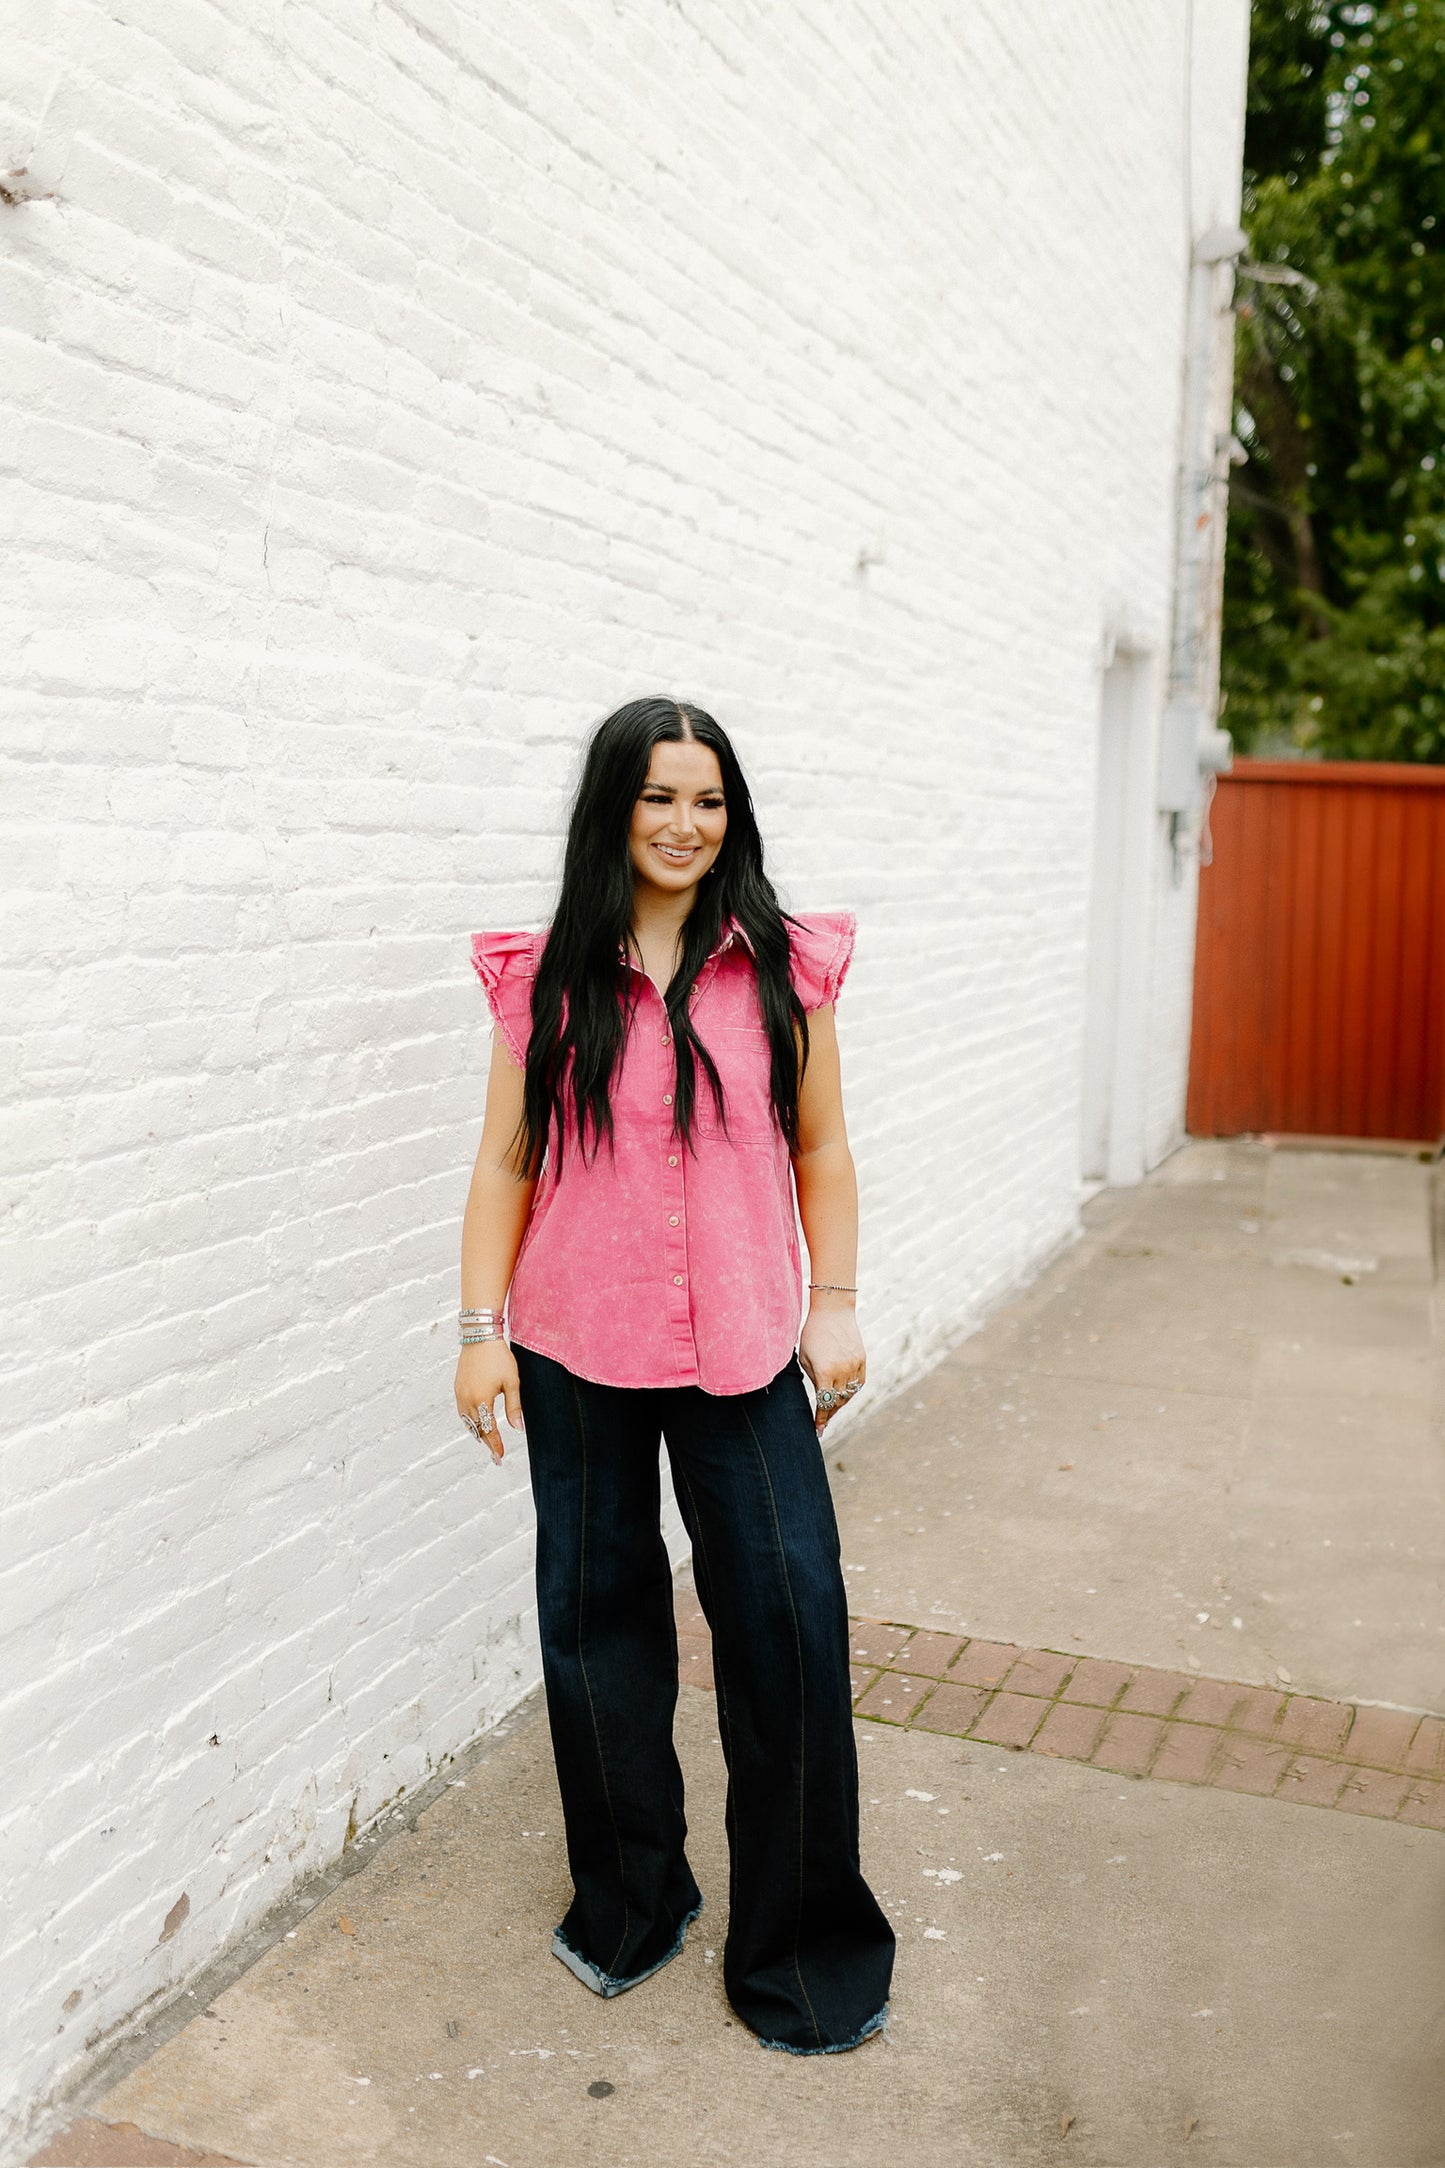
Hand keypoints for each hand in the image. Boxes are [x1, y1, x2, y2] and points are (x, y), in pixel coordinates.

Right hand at [454, 1340, 522, 1464]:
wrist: (480, 1336)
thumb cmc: (499, 1357)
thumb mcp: (512, 1383)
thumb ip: (514, 1408)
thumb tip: (518, 1429)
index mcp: (482, 1400)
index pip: (489, 1430)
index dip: (495, 1445)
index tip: (500, 1457)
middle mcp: (467, 1399)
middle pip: (477, 1428)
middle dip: (487, 1442)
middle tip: (496, 1455)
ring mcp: (460, 1394)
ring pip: (467, 1421)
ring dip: (477, 1432)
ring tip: (487, 1441)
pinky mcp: (457, 1387)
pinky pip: (462, 1411)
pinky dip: (469, 1420)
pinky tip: (476, 1421)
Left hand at [798, 1304, 865, 1437]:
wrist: (833, 1311)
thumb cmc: (812, 1333)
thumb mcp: (805, 1357)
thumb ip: (813, 1378)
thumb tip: (820, 1396)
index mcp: (825, 1373)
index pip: (824, 1404)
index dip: (821, 1419)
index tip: (817, 1430)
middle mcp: (842, 1372)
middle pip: (837, 1402)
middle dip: (830, 1413)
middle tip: (823, 1421)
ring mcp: (854, 1366)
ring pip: (849, 1394)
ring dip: (840, 1403)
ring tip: (832, 1408)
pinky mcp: (862, 1360)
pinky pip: (858, 1383)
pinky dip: (851, 1391)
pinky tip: (844, 1395)